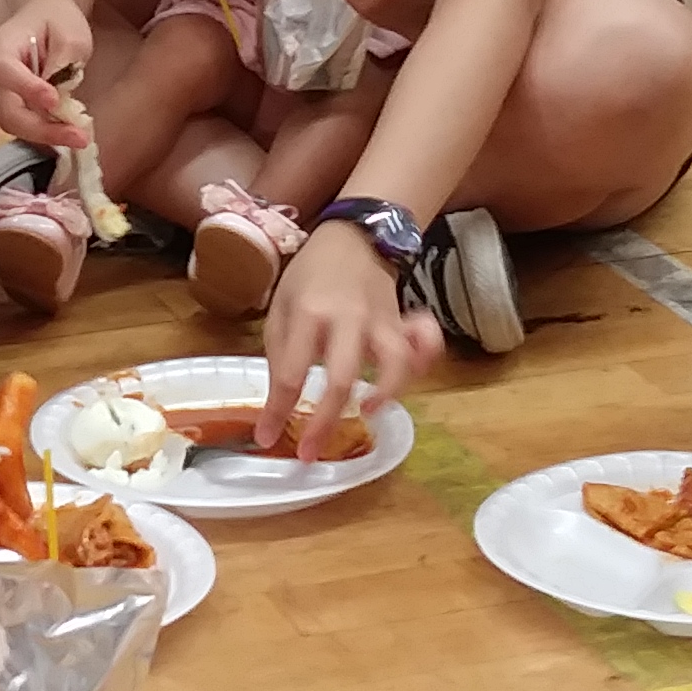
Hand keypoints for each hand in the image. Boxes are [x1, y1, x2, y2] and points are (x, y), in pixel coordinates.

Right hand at [0, 0, 92, 144]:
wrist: (44, 17)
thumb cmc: (57, 21)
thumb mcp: (71, 35)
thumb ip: (63, 63)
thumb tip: (56, 101)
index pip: (3, 69)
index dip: (26, 88)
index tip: (54, 101)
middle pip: (4, 107)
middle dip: (41, 128)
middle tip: (78, 138)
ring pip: (11, 122)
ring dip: (44, 134)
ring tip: (79, 137)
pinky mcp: (4, 106)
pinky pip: (19, 124)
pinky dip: (43, 132)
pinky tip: (69, 133)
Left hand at [262, 215, 442, 457]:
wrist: (353, 238)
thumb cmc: (310, 276)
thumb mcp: (281, 306)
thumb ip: (280, 351)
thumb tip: (281, 399)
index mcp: (308, 314)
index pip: (290, 373)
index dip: (277, 411)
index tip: (266, 438)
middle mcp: (347, 319)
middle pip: (342, 378)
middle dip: (326, 422)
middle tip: (310, 452)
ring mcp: (381, 320)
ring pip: (394, 362)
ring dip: (387, 392)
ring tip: (369, 412)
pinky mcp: (403, 322)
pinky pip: (425, 343)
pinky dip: (425, 360)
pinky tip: (413, 374)